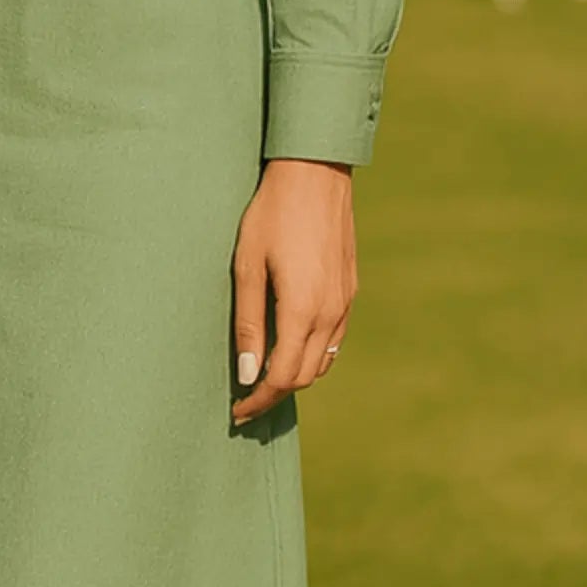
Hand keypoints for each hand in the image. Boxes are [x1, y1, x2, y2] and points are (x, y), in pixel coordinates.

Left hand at [231, 159, 357, 424]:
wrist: (315, 174)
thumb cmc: (271, 215)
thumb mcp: (247, 267)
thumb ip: (249, 324)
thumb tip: (248, 375)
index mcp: (303, 310)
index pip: (282, 377)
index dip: (259, 401)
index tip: (237, 412)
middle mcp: (331, 313)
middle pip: (305, 376)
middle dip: (275, 395)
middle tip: (245, 402)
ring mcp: (345, 302)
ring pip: (322, 360)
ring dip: (295, 376)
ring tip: (263, 379)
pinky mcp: (349, 289)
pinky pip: (333, 339)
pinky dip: (312, 354)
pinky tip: (289, 346)